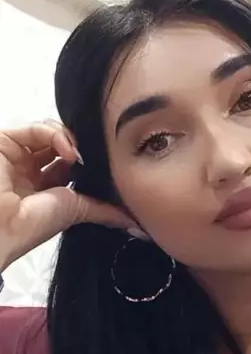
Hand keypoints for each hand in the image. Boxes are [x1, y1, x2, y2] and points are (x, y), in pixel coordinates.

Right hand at [0, 120, 140, 270]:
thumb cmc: (32, 224)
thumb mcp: (74, 212)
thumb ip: (103, 210)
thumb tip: (134, 221)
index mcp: (44, 191)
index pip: (71, 165)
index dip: (89, 161)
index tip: (106, 164)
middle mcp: (30, 172)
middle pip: (62, 145)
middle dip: (82, 146)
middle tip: (96, 154)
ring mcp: (18, 156)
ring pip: (50, 132)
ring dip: (70, 140)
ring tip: (79, 156)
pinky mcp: (5, 142)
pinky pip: (35, 128)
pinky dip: (55, 134)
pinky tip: (68, 150)